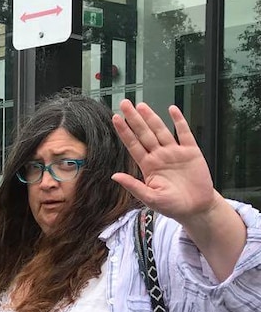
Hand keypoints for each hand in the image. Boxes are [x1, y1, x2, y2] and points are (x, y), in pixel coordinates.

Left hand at [111, 100, 218, 223]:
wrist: (196, 208)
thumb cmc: (172, 205)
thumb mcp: (150, 198)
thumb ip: (133, 186)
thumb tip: (115, 176)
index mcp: (148, 165)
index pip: (133, 145)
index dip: (124, 131)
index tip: (116, 118)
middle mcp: (159, 156)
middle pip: (144, 133)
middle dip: (134, 118)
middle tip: (124, 103)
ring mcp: (175, 152)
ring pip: (161, 131)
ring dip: (151, 117)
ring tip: (141, 105)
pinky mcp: (191, 152)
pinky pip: (184, 133)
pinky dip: (179, 121)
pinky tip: (172, 110)